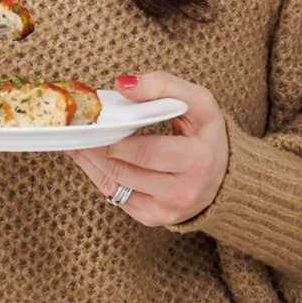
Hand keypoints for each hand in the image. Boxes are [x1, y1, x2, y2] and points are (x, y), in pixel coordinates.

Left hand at [70, 72, 229, 227]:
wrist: (224, 177)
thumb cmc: (207, 135)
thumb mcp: (199, 102)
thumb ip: (163, 86)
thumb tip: (122, 85)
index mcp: (198, 160)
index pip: (146, 151)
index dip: (115, 138)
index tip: (94, 121)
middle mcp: (184, 191)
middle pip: (124, 169)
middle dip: (95, 148)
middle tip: (77, 130)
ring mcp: (167, 210)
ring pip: (114, 185)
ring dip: (90, 162)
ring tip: (77, 140)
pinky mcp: (153, 218)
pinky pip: (116, 197)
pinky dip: (98, 175)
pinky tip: (88, 158)